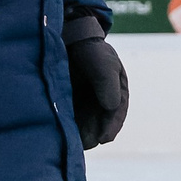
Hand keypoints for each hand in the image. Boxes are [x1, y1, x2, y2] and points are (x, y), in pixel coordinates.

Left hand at [64, 14, 128, 148]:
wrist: (66, 36)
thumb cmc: (89, 49)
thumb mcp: (103, 63)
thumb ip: (107, 83)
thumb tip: (111, 107)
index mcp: (117, 88)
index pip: (117, 111)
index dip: (112, 126)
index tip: (105, 139)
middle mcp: (101, 97)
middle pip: (101, 120)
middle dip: (96, 133)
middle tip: (88, 144)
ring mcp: (84, 99)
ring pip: (86, 121)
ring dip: (83, 133)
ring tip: (76, 144)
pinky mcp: (68, 100)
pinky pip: (71, 116)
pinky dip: (69, 126)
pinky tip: (64, 134)